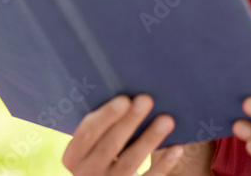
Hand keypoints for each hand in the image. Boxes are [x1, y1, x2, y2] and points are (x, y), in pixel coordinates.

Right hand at [61, 93, 183, 174]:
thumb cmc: (100, 146)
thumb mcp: (92, 139)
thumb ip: (101, 120)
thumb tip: (129, 84)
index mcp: (73, 155)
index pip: (87, 133)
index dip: (105, 116)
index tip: (124, 98)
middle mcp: (87, 173)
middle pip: (109, 146)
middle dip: (129, 122)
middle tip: (147, 99)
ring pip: (129, 162)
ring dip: (149, 139)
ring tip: (167, 119)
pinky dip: (163, 165)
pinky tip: (177, 148)